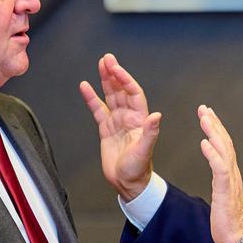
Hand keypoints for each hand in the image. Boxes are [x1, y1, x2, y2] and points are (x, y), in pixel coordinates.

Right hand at [80, 54, 160, 200]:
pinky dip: (92, 98)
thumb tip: (156, 116)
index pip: (133, 93)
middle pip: (121, 90)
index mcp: (140, 120)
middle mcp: (129, 117)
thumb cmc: (139, 169)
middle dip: (115, 74)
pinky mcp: (106, 129)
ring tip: (101, 64)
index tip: (116, 68)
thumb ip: (150, 132)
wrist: (128, 183)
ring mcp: (117, 122)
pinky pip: (98, 110)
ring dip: (106, 80)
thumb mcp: (144, 151)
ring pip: (111, 96)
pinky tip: (85, 86)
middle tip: (107, 58)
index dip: (125, 80)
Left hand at [198, 105, 242, 242]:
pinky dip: (212, 154)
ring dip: (213, 132)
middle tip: (204, 108)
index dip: (216, 128)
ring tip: (204, 118)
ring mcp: (230, 180)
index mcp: (230, 173)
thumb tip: (218, 169)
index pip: (224, 145)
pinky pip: (219, 168)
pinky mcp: (225, 189)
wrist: (239, 236)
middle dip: (214, 123)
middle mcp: (232, 172)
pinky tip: (204, 143)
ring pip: (223, 150)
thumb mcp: (223, 195)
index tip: (208, 114)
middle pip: (224, 141)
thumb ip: (222, 180)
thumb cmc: (230, 219)